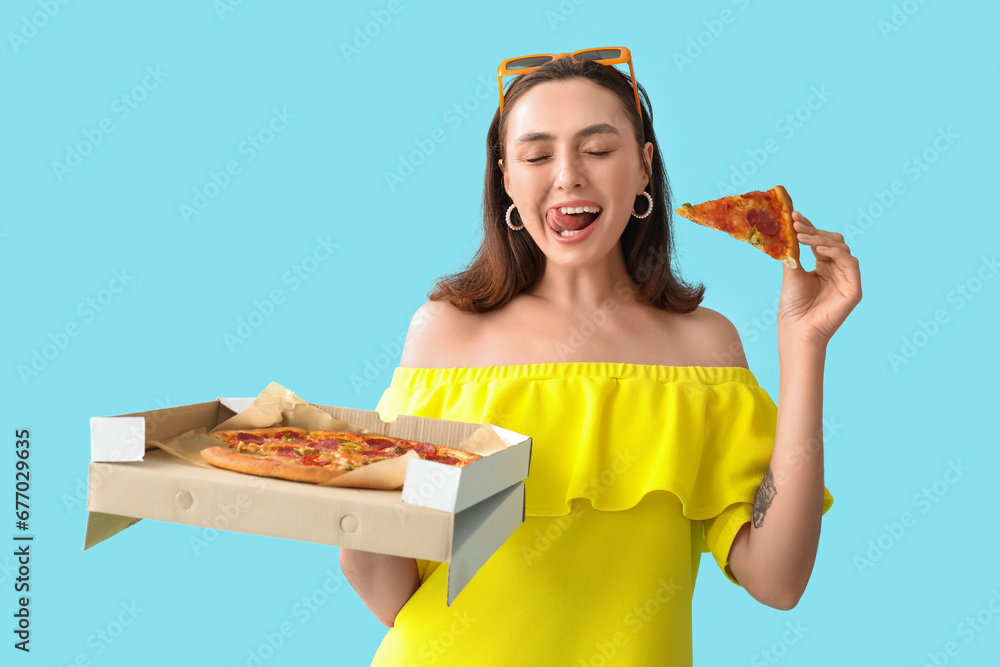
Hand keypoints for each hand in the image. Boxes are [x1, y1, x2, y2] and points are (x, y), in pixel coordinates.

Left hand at [777, 211, 861, 346]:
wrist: (796, 328)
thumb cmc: (793, 304)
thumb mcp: (792, 272)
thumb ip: (795, 251)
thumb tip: (789, 228)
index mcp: (824, 266)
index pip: (820, 241)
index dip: (809, 228)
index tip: (794, 216)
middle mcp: (837, 270)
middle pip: (833, 241)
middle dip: (814, 231)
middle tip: (796, 224)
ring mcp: (847, 279)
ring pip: (842, 248)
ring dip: (821, 239)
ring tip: (802, 237)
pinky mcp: (854, 289)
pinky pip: (850, 263)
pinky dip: (836, 252)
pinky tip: (818, 250)